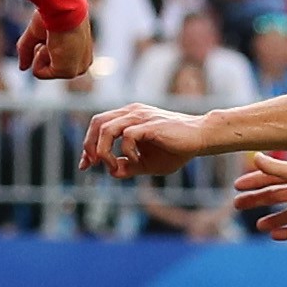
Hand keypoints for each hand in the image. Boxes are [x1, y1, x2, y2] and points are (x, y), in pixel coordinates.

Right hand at [19, 15, 93, 81]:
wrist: (63, 8)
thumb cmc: (54, 14)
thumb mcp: (37, 33)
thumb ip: (29, 51)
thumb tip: (22, 68)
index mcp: (82, 54)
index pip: (53, 61)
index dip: (43, 47)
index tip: (52, 33)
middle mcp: (82, 64)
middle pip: (47, 68)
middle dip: (41, 52)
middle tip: (51, 37)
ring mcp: (77, 70)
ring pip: (43, 70)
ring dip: (41, 53)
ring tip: (53, 39)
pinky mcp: (68, 72)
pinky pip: (39, 72)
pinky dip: (38, 57)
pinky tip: (52, 44)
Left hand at [80, 103, 205, 177]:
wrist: (201, 139)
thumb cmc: (176, 149)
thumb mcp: (147, 163)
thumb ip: (129, 166)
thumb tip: (112, 173)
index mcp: (128, 118)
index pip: (98, 125)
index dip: (88, 145)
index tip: (86, 165)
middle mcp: (131, 113)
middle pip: (97, 123)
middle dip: (89, 146)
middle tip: (92, 165)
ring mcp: (140, 117)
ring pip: (107, 128)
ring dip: (103, 150)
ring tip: (112, 165)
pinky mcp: (150, 125)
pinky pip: (127, 135)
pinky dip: (126, 151)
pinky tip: (136, 160)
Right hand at [233, 155, 286, 239]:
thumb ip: (273, 167)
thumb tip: (255, 156)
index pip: (270, 178)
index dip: (254, 181)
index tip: (237, 186)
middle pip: (274, 196)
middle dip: (256, 200)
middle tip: (237, 205)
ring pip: (285, 215)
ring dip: (271, 220)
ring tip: (259, 225)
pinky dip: (286, 232)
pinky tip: (274, 235)